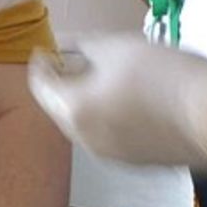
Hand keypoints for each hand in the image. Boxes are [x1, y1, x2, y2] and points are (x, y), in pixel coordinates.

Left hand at [28, 34, 206, 166]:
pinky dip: (110, 117)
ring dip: (87, 100)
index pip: (39, 85)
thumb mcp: (118, 48)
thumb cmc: (167, 77)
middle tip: (74, 61)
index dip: (41, 63)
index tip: (46, 50)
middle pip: (60, 106)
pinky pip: (110, 136)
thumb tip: (65, 44)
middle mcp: (83, 138)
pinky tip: (130, 100)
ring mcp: (109, 154)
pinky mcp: (135, 162)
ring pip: (85, 123)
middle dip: (65, 82)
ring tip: (104, 78)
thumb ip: (81, 46)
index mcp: (72, 110)